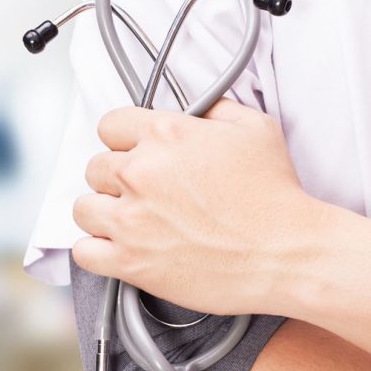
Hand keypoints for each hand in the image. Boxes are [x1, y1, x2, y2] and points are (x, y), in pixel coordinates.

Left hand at [71, 99, 327, 315]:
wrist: (287, 254)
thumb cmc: (276, 197)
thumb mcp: (255, 129)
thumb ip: (217, 110)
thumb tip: (198, 110)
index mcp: (165, 135)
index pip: (110, 125)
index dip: (124, 140)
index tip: (135, 153)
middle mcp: (140, 173)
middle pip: (96, 167)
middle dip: (116, 178)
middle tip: (142, 192)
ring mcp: (131, 219)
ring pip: (83, 208)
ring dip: (102, 213)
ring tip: (128, 221)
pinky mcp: (130, 261)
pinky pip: (83, 252)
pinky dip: (96, 251)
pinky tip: (117, 249)